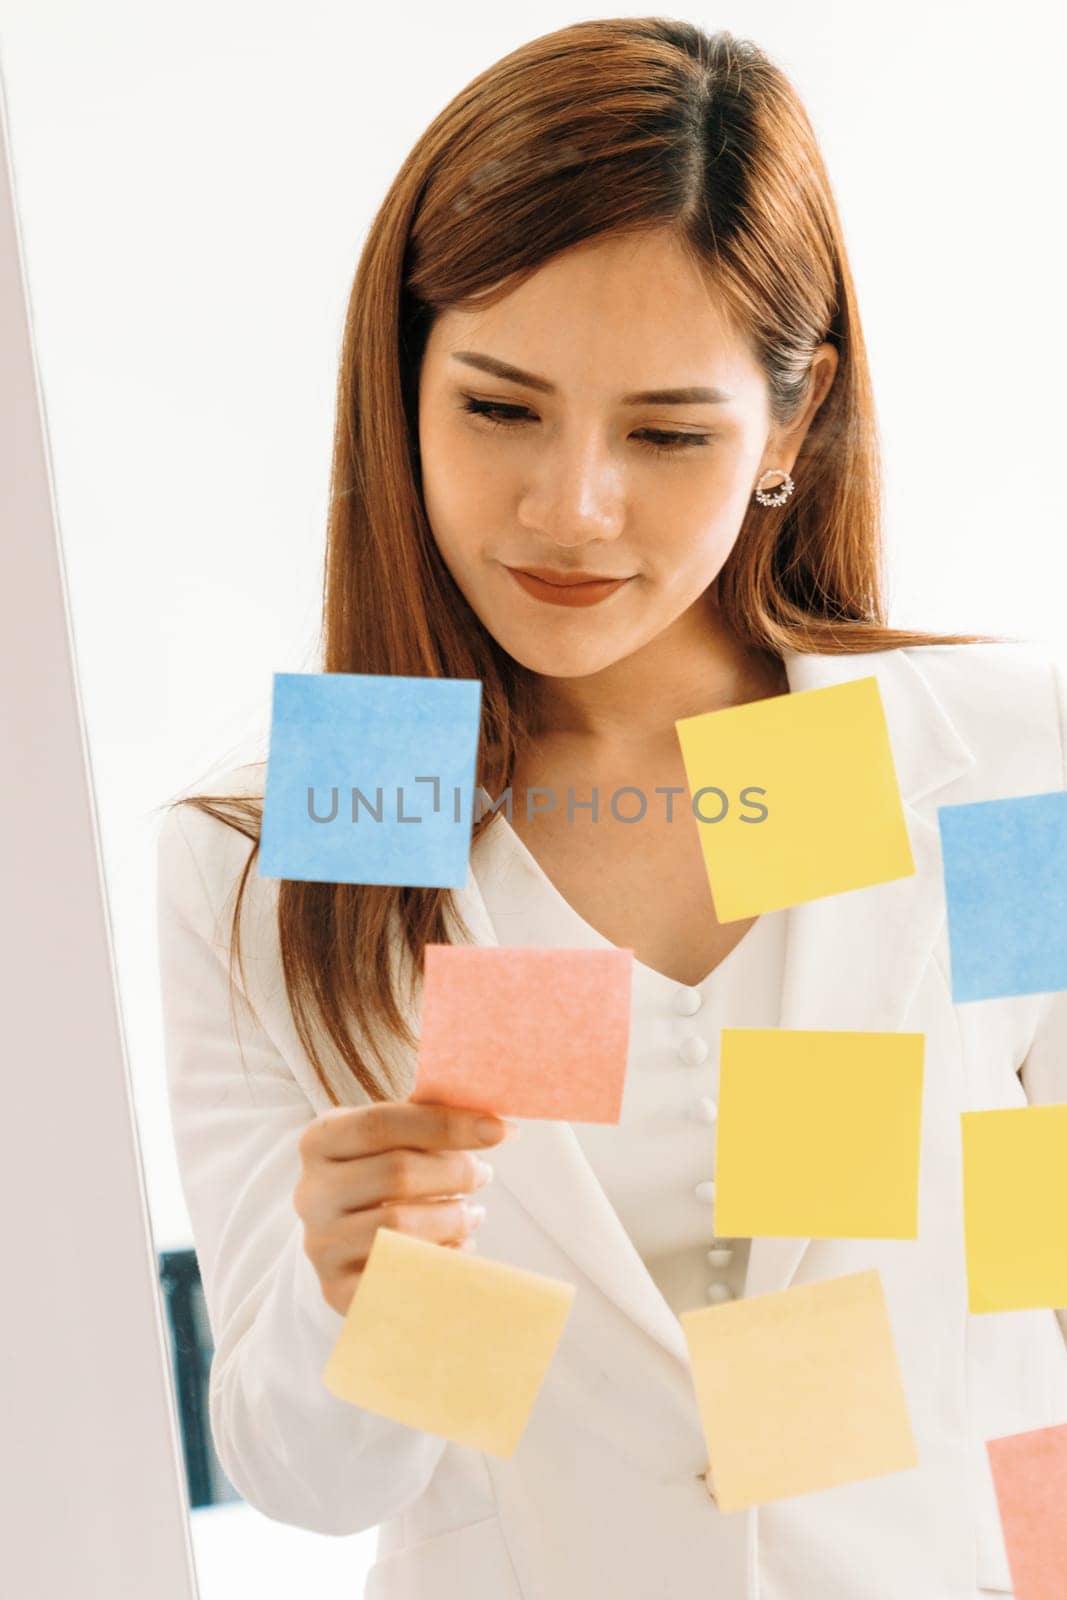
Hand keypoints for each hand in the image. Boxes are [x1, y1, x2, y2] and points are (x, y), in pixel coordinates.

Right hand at [294, 1100, 516, 1315]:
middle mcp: (310, 1192)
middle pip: (395, 1173)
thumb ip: (428, 1117)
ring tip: (473, 1212)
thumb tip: (493, 1116)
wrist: (345, 1238)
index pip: (381, 1123)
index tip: (501, 1130)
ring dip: (453, 1217)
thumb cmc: (381, 1173)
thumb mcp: (392, 1137)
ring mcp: (321, 1245)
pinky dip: (442, 1260)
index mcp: (319, 1140)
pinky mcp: (338, 1290)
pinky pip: (401, 1274)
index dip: (446, 1124)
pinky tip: (460, 1247)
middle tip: (484, 1174)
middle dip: (455, 1172)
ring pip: (400, 1226)